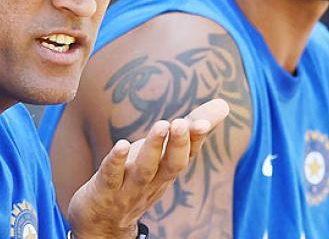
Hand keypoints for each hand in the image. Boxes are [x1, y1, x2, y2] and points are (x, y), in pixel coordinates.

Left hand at [67, 99, 229, 238]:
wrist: (104, 224)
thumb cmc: (136, 180)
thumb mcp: (163, 155)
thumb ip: (190, 130)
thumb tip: (224, 104)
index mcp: (167, 171)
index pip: (187, 156)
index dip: (196, 140)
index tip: (203, 122)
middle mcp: (152, 182)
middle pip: (171, 165)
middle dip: (179, 144)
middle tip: (182, 123)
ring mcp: (128, 188)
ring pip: (144, 169)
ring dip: (154, 148)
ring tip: (161, 125)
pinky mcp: (104, 191)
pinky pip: (111, 176)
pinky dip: (117, 162)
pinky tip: (121, 144)